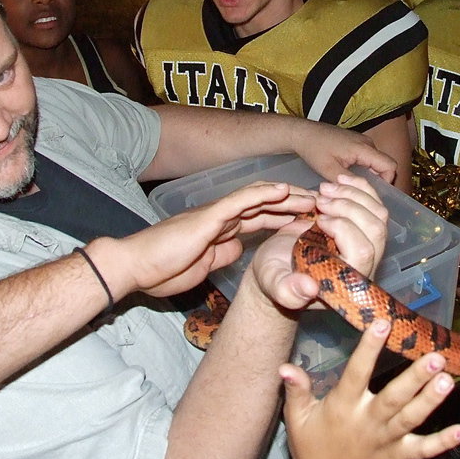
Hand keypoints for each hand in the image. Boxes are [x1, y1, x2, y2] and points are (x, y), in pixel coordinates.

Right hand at [108, 181, 314, 297]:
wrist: (137, 267)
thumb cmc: (163, 269)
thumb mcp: (204, 264)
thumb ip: (223, 253)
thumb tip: (241, 250)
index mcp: (222, 229)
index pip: (261, 218)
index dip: (285, 217)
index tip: (310, 219)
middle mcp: (222, 216)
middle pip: (266, 205)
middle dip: (294, 203)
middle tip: (322, 203)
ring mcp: (216, 213)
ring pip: (259, 197)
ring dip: (288, 195)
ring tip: (313, 195)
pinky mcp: (209, 216)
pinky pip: (241, 200)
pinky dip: (264, 193)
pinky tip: (284, 190)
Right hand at [250, 174, 387, 310]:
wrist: (278, 263)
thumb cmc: (275, 274)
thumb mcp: (273, 282)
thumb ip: (286, 291)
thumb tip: (309, 289)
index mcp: (345, 283)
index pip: (362, 252)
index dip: (344, 228)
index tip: (318, 218)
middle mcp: (364, 267)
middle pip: (375, 231)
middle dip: (349, 207)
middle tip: (321, 198)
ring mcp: (369, 247)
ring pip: (379, 215)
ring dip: (354, 194)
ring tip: (326, 188)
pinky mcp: (364, 230)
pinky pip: (375, 206)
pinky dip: (360, 188)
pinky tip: (340, 180)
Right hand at [282, 319, 459, 458]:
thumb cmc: (311, 448)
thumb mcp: (297, 419)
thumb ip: (296, 390)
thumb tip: (284, 366)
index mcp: (342, 407)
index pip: (357, 373)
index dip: (368, 349)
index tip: (382, 324)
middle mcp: (367, 422)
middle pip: (393, 398)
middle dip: (415, 378)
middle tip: (435, 356)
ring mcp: (385, 441)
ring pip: (411, 419)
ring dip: (431, 400)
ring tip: (449, 379)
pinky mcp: (398, 457)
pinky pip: (423, 450)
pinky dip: (443, 442)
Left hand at [294, 120, 396, 185]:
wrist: (302, 133)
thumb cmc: (314, 148)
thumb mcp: (328, 170)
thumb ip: (347, 182)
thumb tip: (360, 196)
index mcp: (364, 148)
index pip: (390, 165)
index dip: (388, 181)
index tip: (374, 194)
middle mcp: (367, 143)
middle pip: (385, 164)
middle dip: (379, 180)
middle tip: (364, 194)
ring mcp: (362, 142)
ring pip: (376, 162)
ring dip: (371, 175)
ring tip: (356, 188)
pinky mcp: (356, 143)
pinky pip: (368, 158)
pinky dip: (364, 169)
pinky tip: (351, 178)